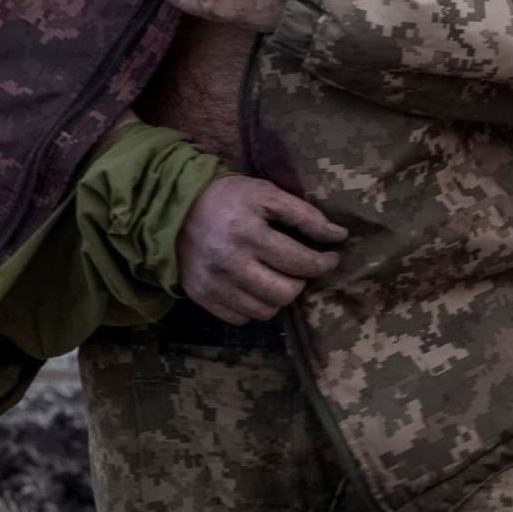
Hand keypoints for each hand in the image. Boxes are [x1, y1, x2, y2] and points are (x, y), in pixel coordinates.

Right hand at [176, 174, 347, 323]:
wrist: (174, 208)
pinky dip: (254, 307)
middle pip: (285, 293)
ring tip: (278, 277)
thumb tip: (338, 235)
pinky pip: (241, 318)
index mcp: (248, 231)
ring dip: (279, 296)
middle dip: (301, 282)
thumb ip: (303, 213)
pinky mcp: (202, 297)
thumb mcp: (265, 192)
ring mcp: (214, 284)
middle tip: (301, 268)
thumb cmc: (227, 197)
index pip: (300, 261)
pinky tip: (254, 286)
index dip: (323, 263)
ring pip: (265, 311)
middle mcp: (230, 262)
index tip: (331, 257)